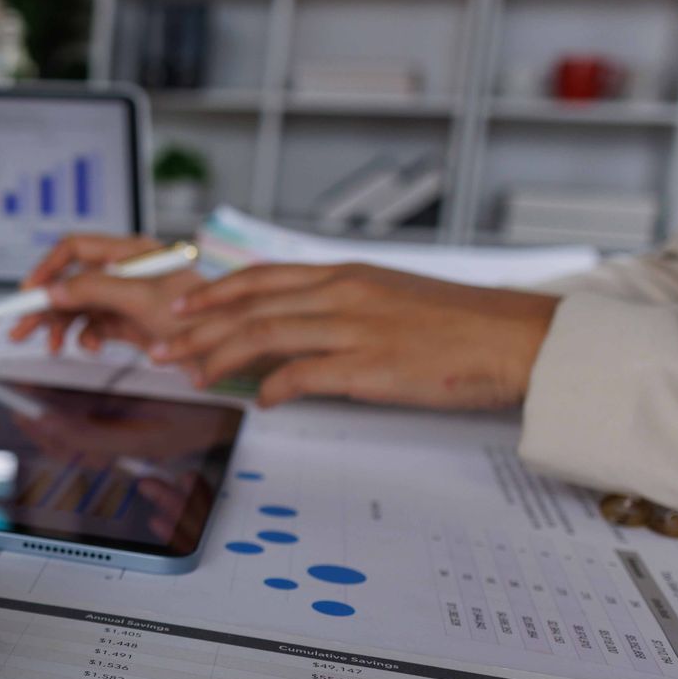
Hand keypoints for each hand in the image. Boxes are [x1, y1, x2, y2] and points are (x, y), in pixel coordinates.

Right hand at [10, 234, 206, 354]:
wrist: (230, 351)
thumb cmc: (199, 317)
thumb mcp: (141, 299)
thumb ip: (93, 289)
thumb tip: (53, 290)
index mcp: (130, 252)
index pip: (75, 249)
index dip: (47, 269)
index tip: (27, 294)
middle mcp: (126, 271)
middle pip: (72, 282)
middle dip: (46, 306)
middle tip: (22, 331)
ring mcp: (128, 298)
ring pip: (81, 307)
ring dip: (63, 327)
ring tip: (54, 348)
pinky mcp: (133, 323)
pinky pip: (97, 326)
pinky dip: (87, 337)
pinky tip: (90, 347)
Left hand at [152, 263, 558, 409]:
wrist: (515, 338)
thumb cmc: (458, 324)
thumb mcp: (390, 296)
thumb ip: (341, 304)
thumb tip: (298, 322)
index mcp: (346, 276)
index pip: (262, 278)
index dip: (213, 294)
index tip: (179, 308)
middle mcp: (343, 294)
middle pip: (249, 307)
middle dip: (197, 330)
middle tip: (161, 349)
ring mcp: (354, 329)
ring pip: (263, 336)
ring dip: (218, 358)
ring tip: (192, 376)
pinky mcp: (369, 366)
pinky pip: (302, 377)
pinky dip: (273, 389)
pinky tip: (260, 402)